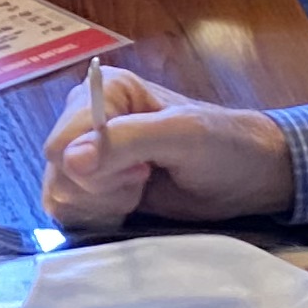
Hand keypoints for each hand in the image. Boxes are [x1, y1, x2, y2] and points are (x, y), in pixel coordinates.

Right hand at [41, 66, 291, 226]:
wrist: (249, 178)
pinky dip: (100, 215)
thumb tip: (68, 160)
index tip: (142, 168)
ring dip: (103, 202)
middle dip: (102, 186)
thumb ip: (126, 142)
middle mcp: (85, 121)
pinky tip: (132, 204)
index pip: (60, 143)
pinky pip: (70, 212)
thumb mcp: (182, 135)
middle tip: (145, 177)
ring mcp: (86, 157)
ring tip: (142, 188)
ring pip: (62, 195)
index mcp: (101, 92)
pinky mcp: (92, 189)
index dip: (96, 167)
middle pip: (58, 172)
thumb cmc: (224, 146)